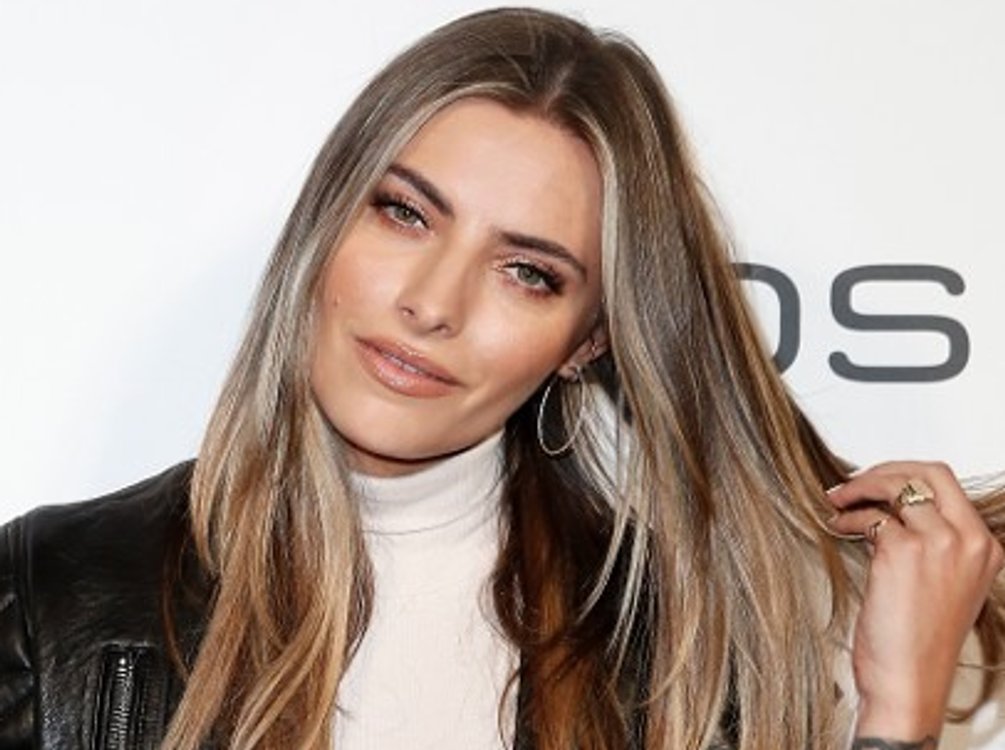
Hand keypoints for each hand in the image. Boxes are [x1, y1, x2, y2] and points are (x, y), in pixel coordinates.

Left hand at [827, 462, 1003, 739]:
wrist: (908, 682)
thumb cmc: (918, 641)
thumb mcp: (943, 584)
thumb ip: (932, 542)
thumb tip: (890, 507)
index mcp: (985, 547)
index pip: (947, 482)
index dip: (905, 473)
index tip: (876, 481)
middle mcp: (969, 541)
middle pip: (927, 472)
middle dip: (883, 470)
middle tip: (852, 484)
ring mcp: (939, 543)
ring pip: (895, 487)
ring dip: (858, 490)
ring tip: (836, 502)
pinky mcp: (903, 551)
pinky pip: (869, 516)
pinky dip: (848, 517)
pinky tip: (838, 527)